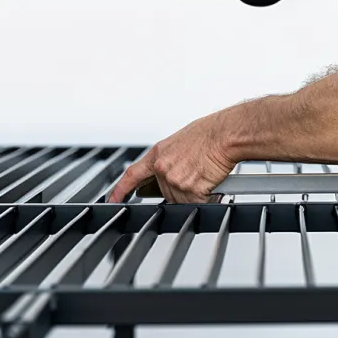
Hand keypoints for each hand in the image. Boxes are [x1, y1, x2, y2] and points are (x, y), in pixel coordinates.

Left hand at [106, 113, 236, 203]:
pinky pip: (196, 202)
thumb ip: (169, 159)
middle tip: (195, 172)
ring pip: (181, 200)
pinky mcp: (189, 190)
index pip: (132, 175)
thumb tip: (166, 173)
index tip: (112, 199)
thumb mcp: (180, 143)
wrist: (225, 135)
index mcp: (158, 154)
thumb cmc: (209, 135)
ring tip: (204, 173)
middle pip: (165, 193)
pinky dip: (205, 197)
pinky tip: (210, 181)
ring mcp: (174, 180)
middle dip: (180, 189)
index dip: (120, 190)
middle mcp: (162, 168)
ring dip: (194, 193)